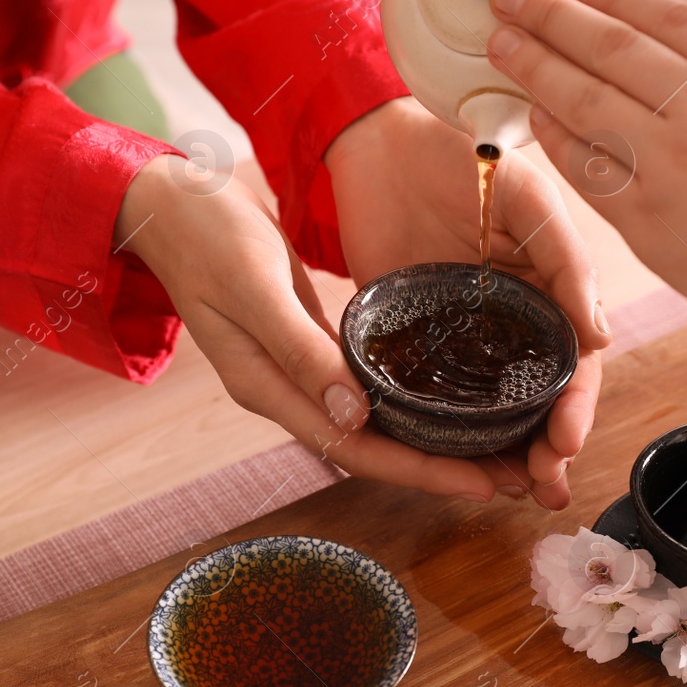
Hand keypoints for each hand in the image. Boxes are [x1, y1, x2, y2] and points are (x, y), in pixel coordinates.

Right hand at [118, 156, 502, 502]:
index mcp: (269, 389)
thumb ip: (301, 350)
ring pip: (377, 423)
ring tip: (499, 448)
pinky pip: (371, 388)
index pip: (356, 450)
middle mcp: (288, 392)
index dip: (420, 472)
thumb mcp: (255, 287)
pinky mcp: (312, 346)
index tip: (480, 482)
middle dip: (442, 467)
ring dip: (434, 439)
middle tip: (515, 475)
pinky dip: (412, 400)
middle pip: (375, 448)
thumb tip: (353, 416)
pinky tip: (452, 397)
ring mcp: (299, 372)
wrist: (171, 204)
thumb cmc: (207, 236)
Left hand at [325, 97, 610, 508]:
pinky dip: (447, 433)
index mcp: (549, 290)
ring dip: (506, 453)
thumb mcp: (527, 196)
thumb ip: (566, 260)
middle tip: (544, 489)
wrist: (376, 138)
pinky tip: (451, 464)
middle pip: (538, 399)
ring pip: (492, 409)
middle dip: (547, 449)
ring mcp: (461, 334)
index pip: (575, 363)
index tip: (568, 443)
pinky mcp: (411, 337)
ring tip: (511, 493)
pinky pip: (434, 396)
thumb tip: (602, 336)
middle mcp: (511, 321)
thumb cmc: (464, 153)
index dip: (577, 407)